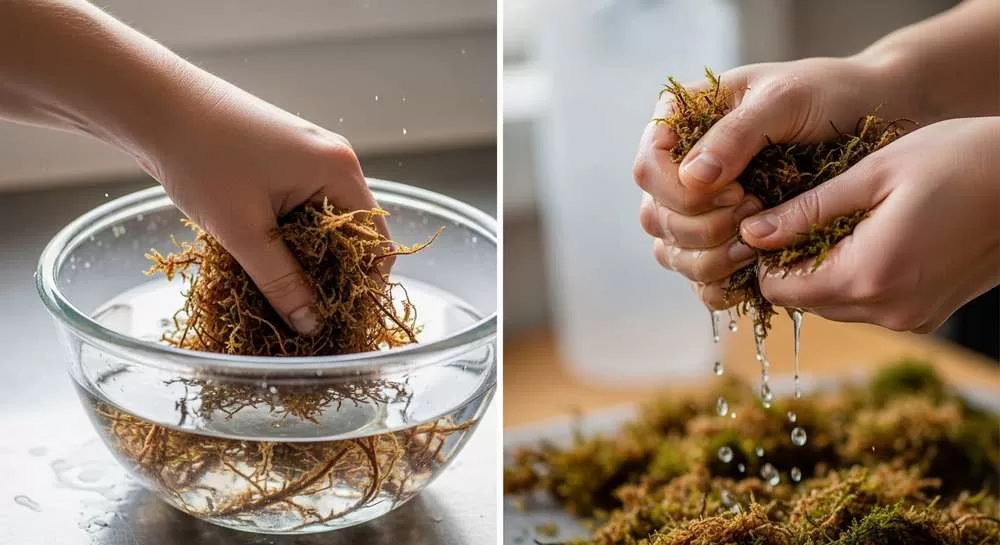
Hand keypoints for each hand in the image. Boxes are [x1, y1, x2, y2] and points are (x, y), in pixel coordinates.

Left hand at [141, 75, 387, 335]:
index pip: (376, 237)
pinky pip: (304, 205)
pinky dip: (292, 233)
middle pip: (353, 230)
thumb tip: (311, 325)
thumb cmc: (201, 159)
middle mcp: (335, 158)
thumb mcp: (243, 232)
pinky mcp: (287, 157)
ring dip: (309, 254)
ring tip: (283, 287)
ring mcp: (311, 154)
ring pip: (325, 220)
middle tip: (309, 310)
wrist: (156, 107)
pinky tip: (266, 255)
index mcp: (338, 170)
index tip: (341, 315)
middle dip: (334, 271)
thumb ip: (281, 282)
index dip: (365, 281)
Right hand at [635, 57, 894, 307]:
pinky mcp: (723, 241)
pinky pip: (698, 280)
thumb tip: (691, 178)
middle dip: (702, 227)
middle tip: (755, 212)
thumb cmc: (829, 93)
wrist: (875, 115)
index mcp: (679, 122)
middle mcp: (679, 167)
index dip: (682, 192)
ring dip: (709, 260)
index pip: (649, 169)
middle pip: (655, 216)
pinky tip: (751, 276)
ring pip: (670, 252)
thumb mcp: (785, 99)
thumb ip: (736, 134)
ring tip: (756, 246)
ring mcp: (698, 208)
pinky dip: (718, 287)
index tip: (739, 191)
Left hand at [738, 117, 999, 332]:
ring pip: (836, 305)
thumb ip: (807, 210)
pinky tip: (871, 235)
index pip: (779, 291)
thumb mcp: (875, 174)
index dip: (765, 258)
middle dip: (793, 263)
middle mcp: (888, 311)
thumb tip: (752, 234)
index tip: (769, 220)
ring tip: (840, 220)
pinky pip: (869, 304)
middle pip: (805, 302)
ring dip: (825, 270)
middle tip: (801, 215)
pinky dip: (857, 277)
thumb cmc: (960, 160)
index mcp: (869, 276)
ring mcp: (912, 318)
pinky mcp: (928, 315)